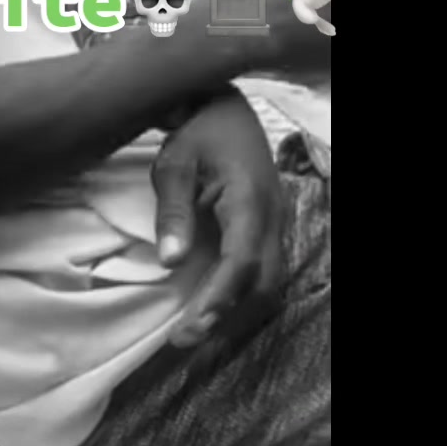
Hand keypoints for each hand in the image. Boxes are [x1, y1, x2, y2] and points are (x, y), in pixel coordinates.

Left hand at [153, 91, 284, 348]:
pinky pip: (265, 269)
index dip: (217, 300)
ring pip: (269, 281)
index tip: (188, 330)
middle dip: (228, 316)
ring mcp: (276, 222)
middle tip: (185, 338)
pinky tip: (213, 304)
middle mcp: (273, 217)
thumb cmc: (197, 132)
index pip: (241, 262)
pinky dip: (242, 293)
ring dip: (237, 309)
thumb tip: (170, 260)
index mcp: (250, 200)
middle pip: (264, 282)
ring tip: (195, 329)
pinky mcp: (270, 226)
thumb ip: (173, 211)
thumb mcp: (174, 164)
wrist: (226, 107)